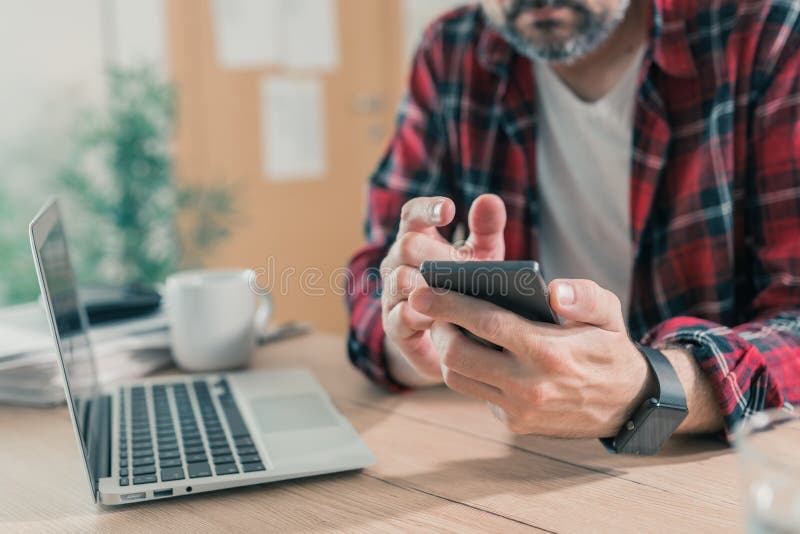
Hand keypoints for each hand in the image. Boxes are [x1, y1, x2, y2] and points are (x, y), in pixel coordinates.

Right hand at [380, 194, 506, 384]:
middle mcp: (397, 261)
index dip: (427, 209)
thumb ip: (487, 229)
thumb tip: (489, 199)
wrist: (455, 338)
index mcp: (417, 239)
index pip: (413, 214)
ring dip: (429, 285)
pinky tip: (443, 318)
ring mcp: (391, 292)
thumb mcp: (483, 257)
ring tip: (456, 291)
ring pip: (399, 279)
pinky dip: (422, 316)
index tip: (449, 209)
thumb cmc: (467, 289)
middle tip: (466, 267)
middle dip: (438, 254)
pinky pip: (400, 316)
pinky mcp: (393, 324)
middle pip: (406, 245)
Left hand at [409, 278, 652, 437]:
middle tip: (434, 308)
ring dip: (446, 352)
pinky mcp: (514, 423)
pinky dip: (470, 371)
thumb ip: (584, 296)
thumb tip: (553, 290)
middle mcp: (528, 386)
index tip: (423, 291)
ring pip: (458, 379)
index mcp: (548, 352)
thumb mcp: (609, 314)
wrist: (626, 404)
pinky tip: (477, 352)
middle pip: (457, 356)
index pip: (485, 324)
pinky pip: (477, 393)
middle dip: (438, 328)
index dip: (448, 305)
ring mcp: (519, 409)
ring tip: (450, 328)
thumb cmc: (609, 348)